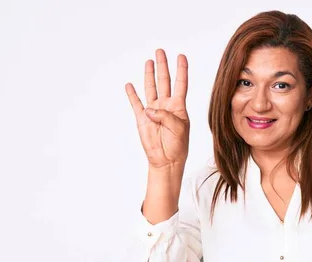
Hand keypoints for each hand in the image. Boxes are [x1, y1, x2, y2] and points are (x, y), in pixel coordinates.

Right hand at [125, 49, 189, 168]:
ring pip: (150, 88)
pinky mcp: (142, 119)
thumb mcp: (178, 128)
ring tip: (149, 61)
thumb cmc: (177, 145)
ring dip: (149, 75)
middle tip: (160, 51)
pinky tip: (129, 85)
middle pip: (164, 81)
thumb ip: (166, 116)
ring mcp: (153, 111)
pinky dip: (132, 94)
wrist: (166, 160)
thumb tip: (150, 109)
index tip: (181, 56)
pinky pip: (136, 103)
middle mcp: (166, 106)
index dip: (181, 70)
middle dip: (163, 66)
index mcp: (179, 107)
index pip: (181, 84)